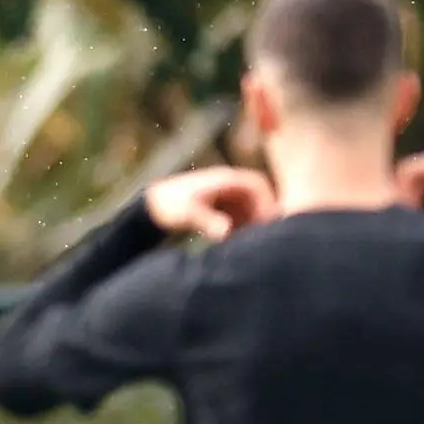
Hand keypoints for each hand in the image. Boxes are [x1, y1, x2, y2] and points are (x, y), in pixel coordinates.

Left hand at [144, 167, 275, 241]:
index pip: (257, 186)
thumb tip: (226, 233)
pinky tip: (238, 244)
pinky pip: (241, 215)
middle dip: (264, 216)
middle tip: (267, 239)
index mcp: (225, 179)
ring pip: (251, 207)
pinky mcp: (222, 206)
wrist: (152, 204)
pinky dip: (244, 228)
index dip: (268, 203)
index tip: (270, 224)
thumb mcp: (188, 214)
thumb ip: (207, 222)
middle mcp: (229, 184)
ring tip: (253, 244)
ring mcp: (226, 195)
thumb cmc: (168, 205)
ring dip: (255, 223)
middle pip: (259, 197)